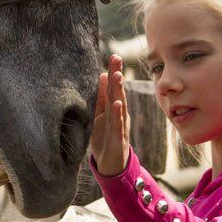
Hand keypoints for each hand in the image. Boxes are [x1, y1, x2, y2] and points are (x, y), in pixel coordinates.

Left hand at [90, 54, 130, 176]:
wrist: (110, 165)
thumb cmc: (105, 137)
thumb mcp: (101, 114)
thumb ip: (102, 97)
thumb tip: (103, 74)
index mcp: (114, 108)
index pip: (114, 87)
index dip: (114, 71)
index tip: (114, 55)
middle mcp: (119, 114)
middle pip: (118, 92)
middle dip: (118, 75)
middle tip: (116, 58)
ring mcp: (120, 126)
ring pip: (120, 106)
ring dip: (119, 91)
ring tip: (117, 75)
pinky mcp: (118, 139)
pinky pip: (118, 125)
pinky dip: (117, 114)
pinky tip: (117, 104)